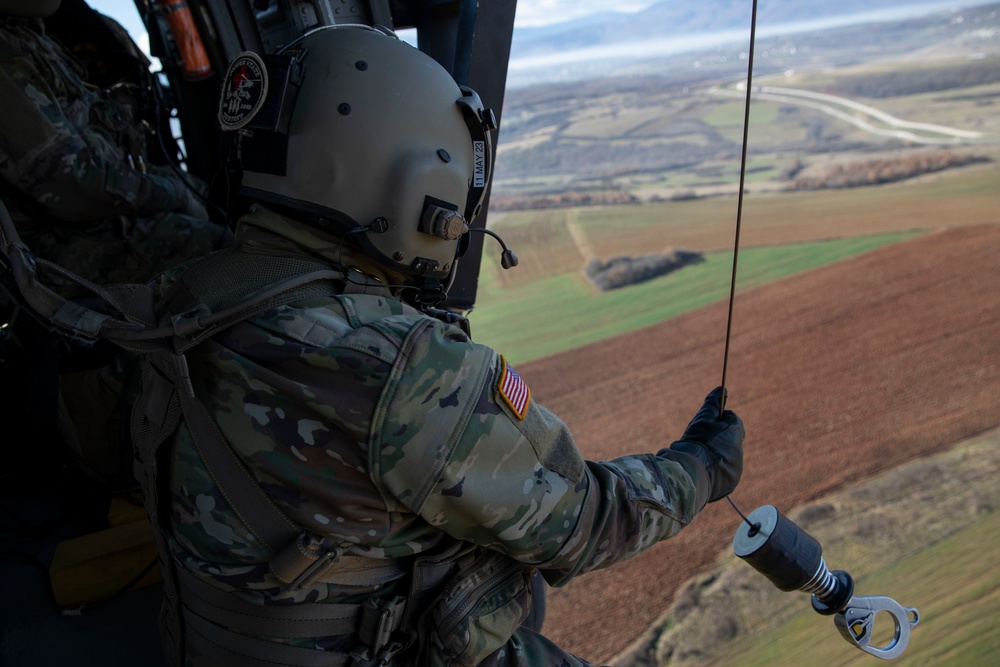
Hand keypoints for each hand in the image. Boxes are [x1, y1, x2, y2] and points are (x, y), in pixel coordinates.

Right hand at [667, 387, 743, 501]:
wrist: (690, 474)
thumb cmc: (696, 443)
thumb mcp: (702, 419)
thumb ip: (713, 403)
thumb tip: (722, 388)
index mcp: (735, 432)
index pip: (732, 420)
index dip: (719, 420)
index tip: (707, 424)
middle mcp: (740, 451)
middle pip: (730, 440)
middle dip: (719, 439)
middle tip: (701, 442)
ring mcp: (737, 468)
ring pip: (728, 457)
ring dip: (718, 455)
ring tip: (700, 457)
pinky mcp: (731, 482)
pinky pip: (725, 473)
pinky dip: (717, 470)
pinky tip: (703, 470)